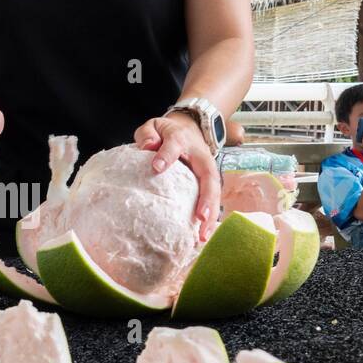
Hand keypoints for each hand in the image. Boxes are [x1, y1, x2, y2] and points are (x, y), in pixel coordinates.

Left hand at [135, 111, 220, 241]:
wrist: (187, 130)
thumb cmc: (167, 132)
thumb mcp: (155, 126)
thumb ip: (148, 134)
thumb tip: (148, 147)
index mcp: (182, 139)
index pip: (175, 144)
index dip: (167, 154)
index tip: (156, 166)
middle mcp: (200, 158)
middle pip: (209, 178)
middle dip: (207, 199)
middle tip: (201, 219)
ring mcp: (207, 172)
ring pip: (214, 193)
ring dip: (211, 215)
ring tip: (203, 237)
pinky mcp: (206, 185)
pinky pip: (210, 201)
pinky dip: (208, 219)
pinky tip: (201, 237)